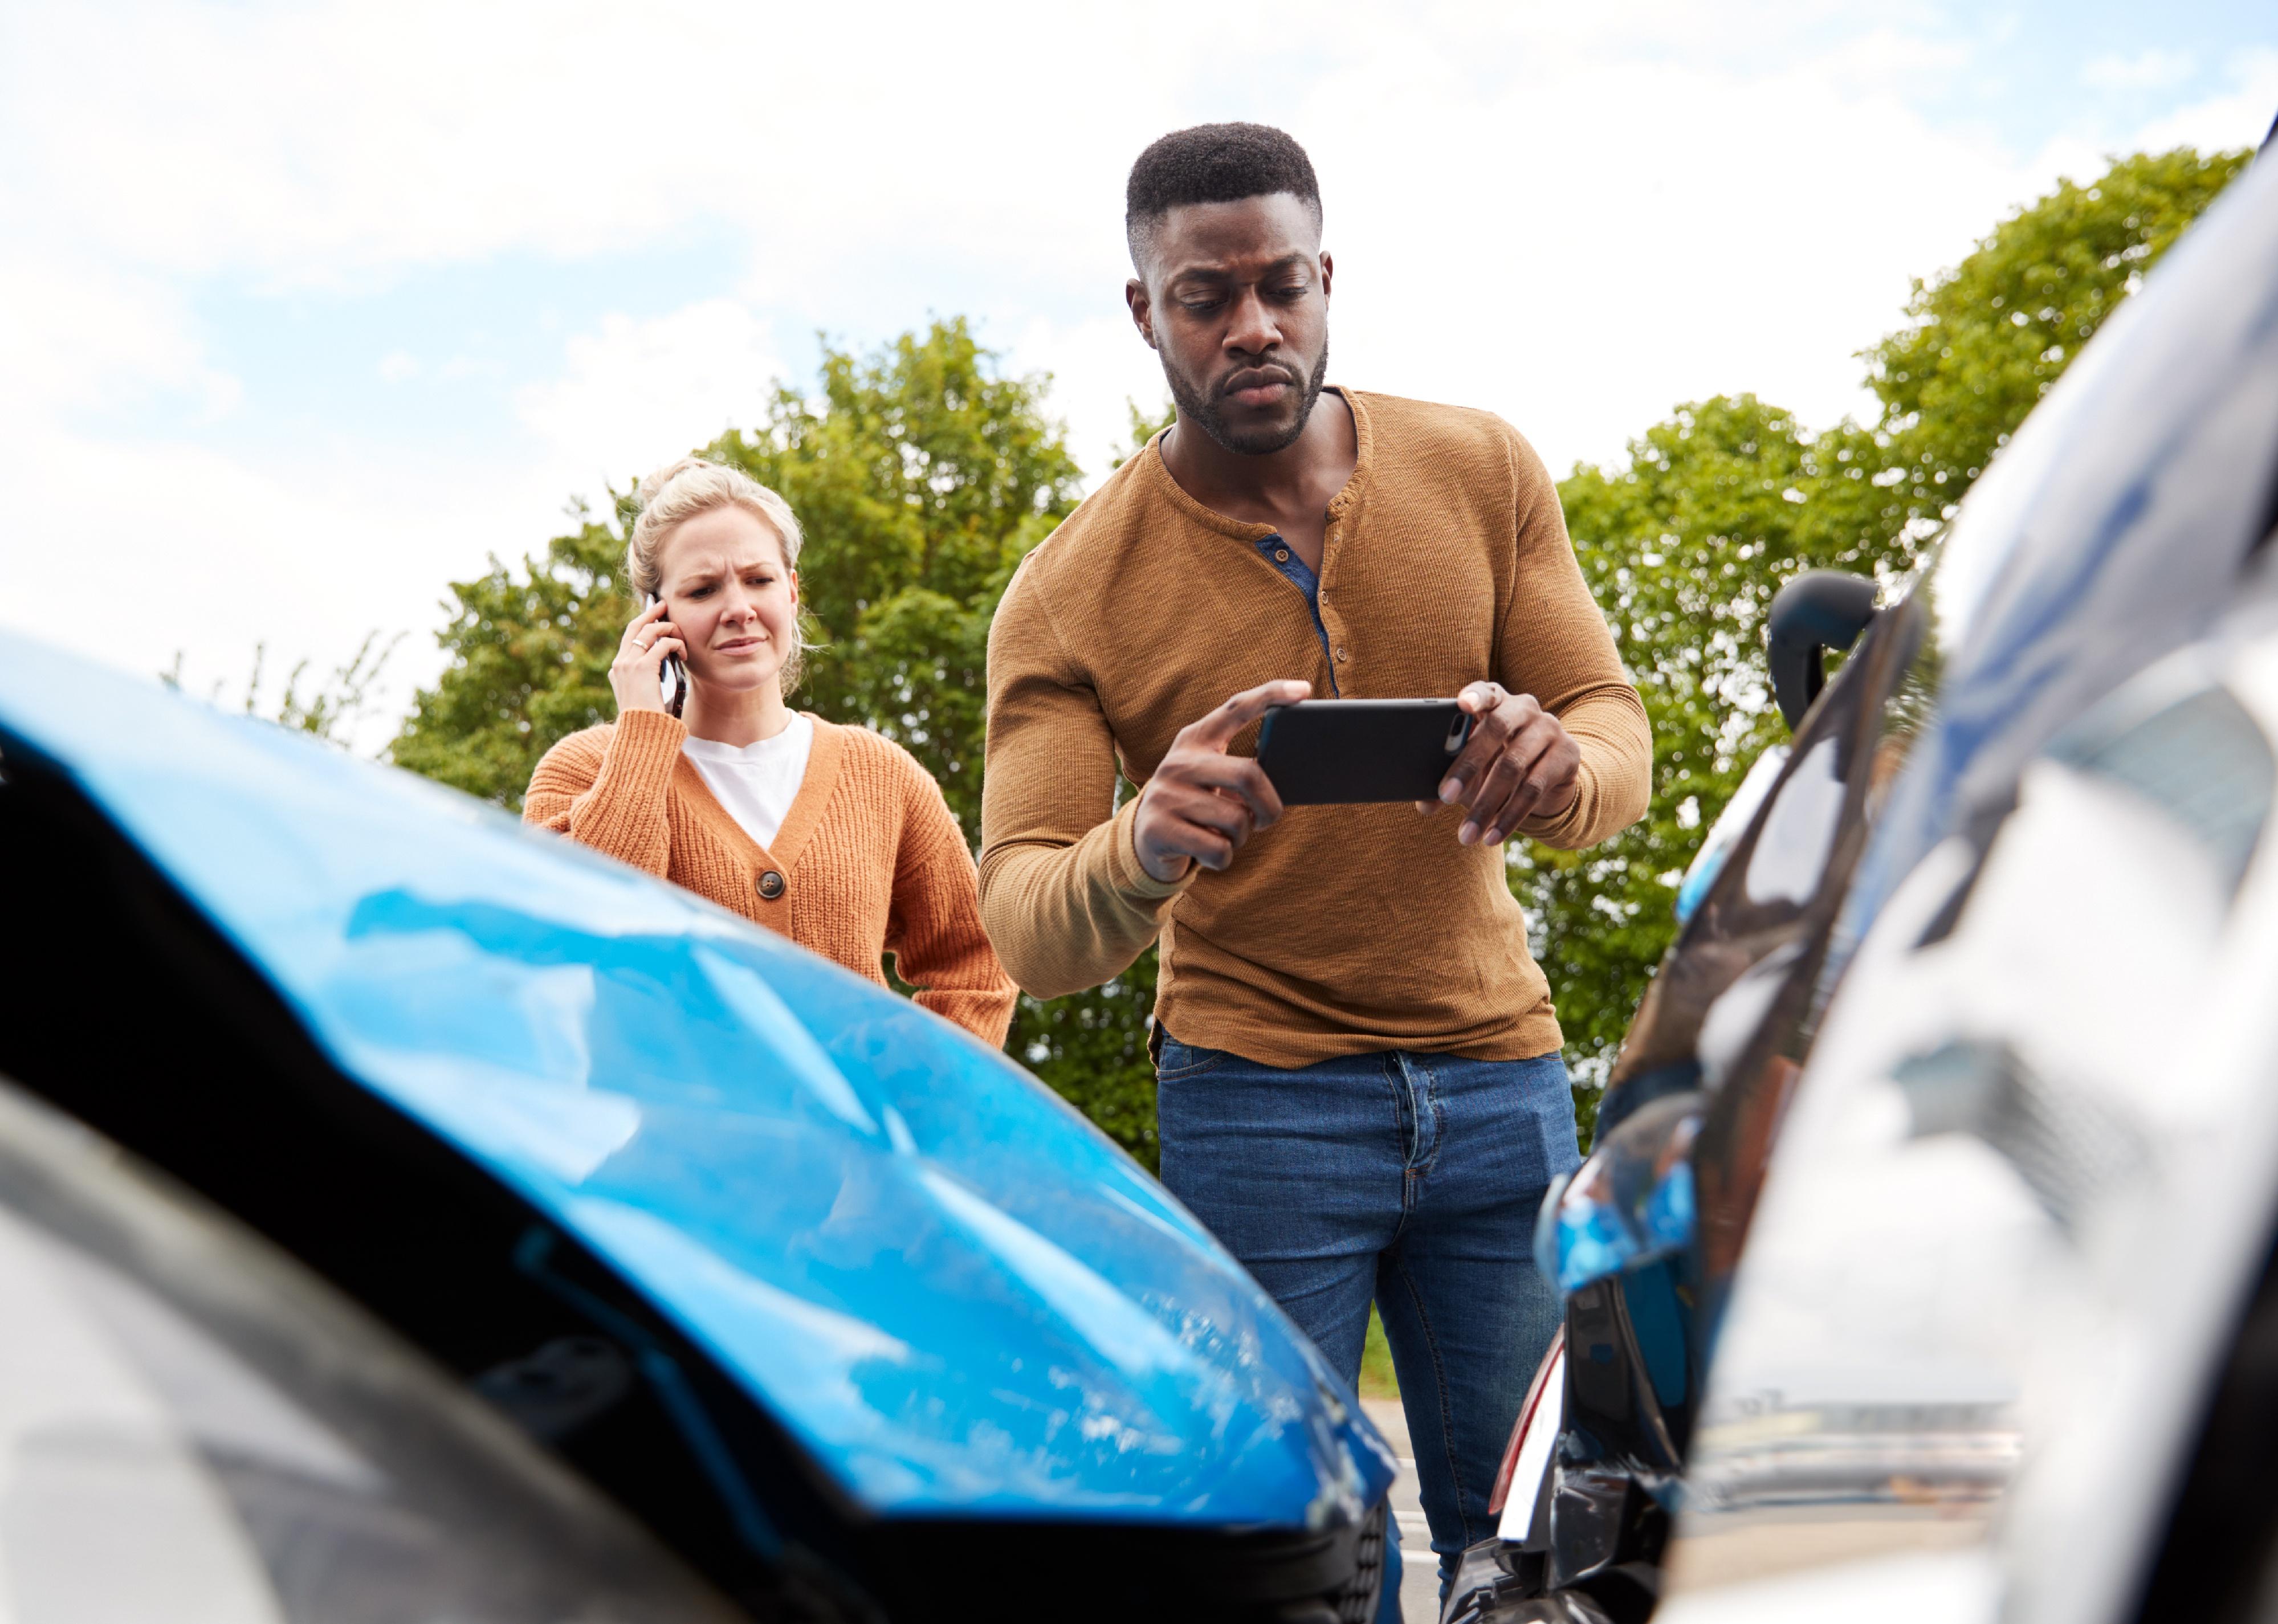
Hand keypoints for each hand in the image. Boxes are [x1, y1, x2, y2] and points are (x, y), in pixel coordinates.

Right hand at [609, 600, 684, 714]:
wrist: (641, 734)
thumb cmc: (647, 719)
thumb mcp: (644, 695)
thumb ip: (647, 677)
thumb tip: (664, 661)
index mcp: (617, 670)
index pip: (628, 637)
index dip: (642, 623)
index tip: (655, 615)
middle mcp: (619, 664)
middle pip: (634, 627)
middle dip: (650, 612)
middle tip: (664, 605)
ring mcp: (628, 665)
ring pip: (648, 631)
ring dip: (668, 628)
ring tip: (680, 634)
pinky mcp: (642, 668)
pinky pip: (662, 645)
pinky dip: (675, 644)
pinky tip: (683, 652)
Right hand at [1133, 679, 1311, 882]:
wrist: (1143, 840)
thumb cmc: (1195, 805)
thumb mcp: (1210, 778)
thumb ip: (1239, 771)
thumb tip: (1285, 784)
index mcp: (1195, 740)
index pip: (1236, 708)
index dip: (1271, 696)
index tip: (1305, 689)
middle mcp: (1178, 762)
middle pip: (1248, 775)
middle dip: (1270, 806)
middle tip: (1268, 819)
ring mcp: (1165, 795)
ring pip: (1236, 820)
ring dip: (1243, 837)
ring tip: (1226, 835)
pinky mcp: (1158, 829)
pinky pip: (1218, 850)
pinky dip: (1224, 858)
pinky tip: (1208, 853)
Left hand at [1422, 681, 1580, 845]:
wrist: (1549, 777)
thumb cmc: (1496, 764)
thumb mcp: (1472, 769)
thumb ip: (1447, 779)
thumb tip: (1424, 805)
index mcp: (1496, 701)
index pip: (1486, 691)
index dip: (1475, 696)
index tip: (1462, 705)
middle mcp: (1524, 707)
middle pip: (1496, 728)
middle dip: (1467, 765)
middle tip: (1447, 796)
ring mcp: (1549, 728)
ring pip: (1513, 765)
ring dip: (1486, 804)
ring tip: (1466, 834)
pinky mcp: (1567, 754)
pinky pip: (1534, 788)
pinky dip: (1509, 816)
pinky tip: (1493, 836)